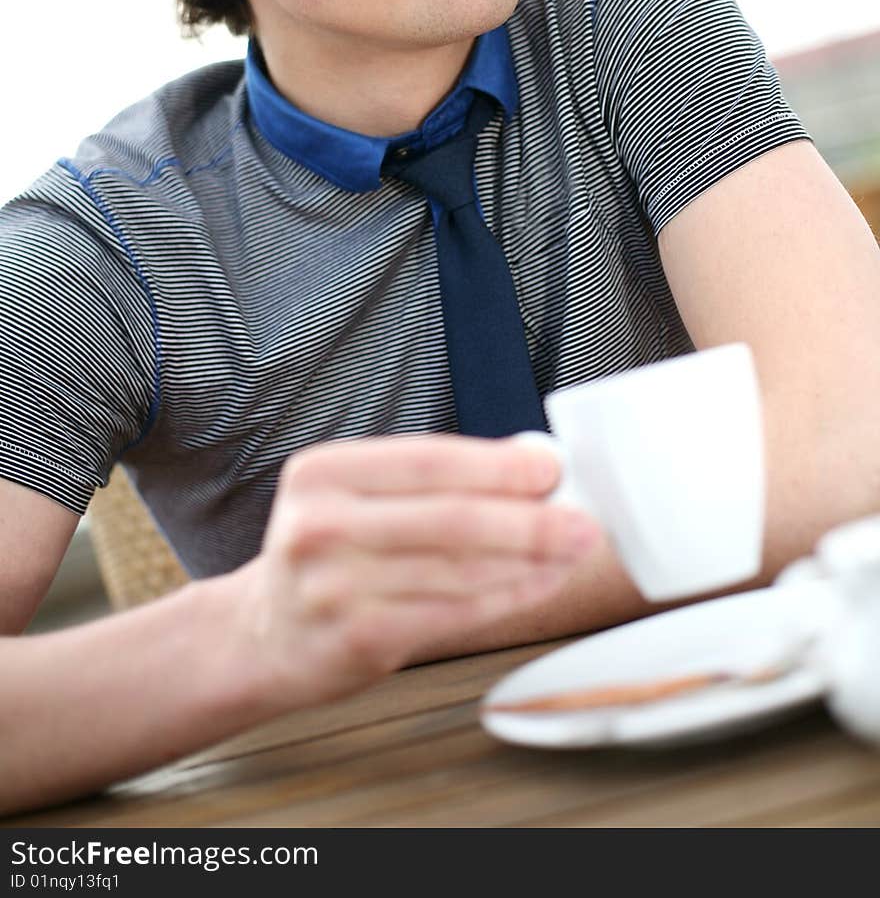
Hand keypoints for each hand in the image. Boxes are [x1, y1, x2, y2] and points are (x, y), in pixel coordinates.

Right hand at [230, 434, 596, 711]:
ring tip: (572, 552)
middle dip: (529, 520)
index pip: (426, 460)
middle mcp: (319, 525)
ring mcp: (333, 587)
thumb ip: (434, 478)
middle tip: (582, 520)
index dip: (496, 465)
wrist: (264, 634)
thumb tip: (532, 458)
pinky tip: (538, 584)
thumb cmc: (329, 555)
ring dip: (529, 562)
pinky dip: (506, 598)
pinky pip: (453, 616)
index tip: (551, 467)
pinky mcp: (356, 639)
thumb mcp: (357, 497)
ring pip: (458, 572)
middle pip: (449, 519)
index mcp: (321, 472)